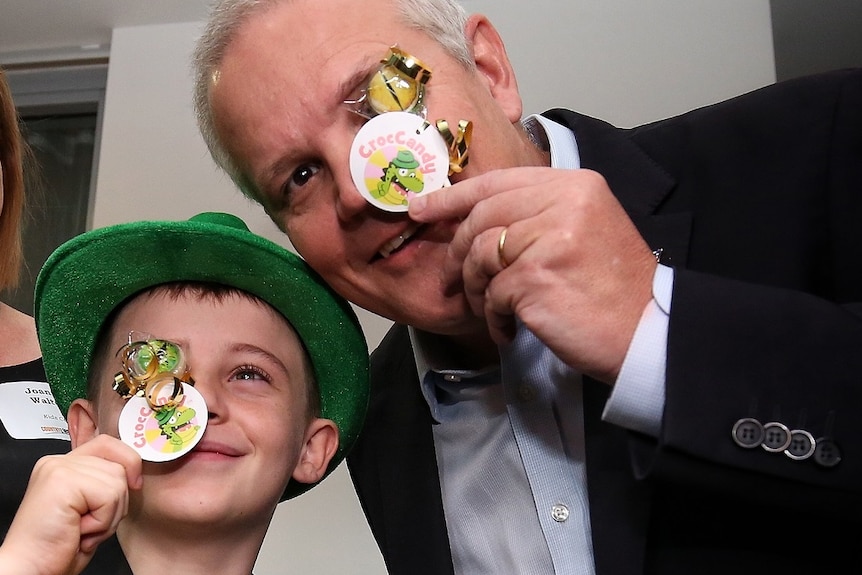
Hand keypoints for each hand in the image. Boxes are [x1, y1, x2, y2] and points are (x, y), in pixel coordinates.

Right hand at [0, 435, 141, 574]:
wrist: (32, 569)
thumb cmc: (59, 546)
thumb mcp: (90, 507)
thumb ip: (103, 482)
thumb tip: (134, 472)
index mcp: (64, 465)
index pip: (110, 444)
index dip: (129, 463)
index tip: (134, 484)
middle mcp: (59, 462)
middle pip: (119, 466)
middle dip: (116, 503)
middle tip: (89, 524)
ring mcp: (59, 468)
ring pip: (117, 482)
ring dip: (108, 516)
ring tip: (81, 529)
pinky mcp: (62, 480)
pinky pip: (109, 496)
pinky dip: (102, 522)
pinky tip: (79, 530)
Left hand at [409, 167, 655, 382]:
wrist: (647, 332)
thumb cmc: (610, 288)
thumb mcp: (582, 230)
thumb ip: (535, 215)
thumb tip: (470, 218)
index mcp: (575, 185)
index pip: (498, 182)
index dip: (452, 197)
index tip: (421, 208)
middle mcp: (564, 202)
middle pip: (482, 217)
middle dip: (457, 251)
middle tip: (452, 280)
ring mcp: (550, 238)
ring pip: (480, 256)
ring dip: (477, 289)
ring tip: (494, 309)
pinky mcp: (537, 276)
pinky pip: (492, 293)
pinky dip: (495, 316)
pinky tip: (511, 328)